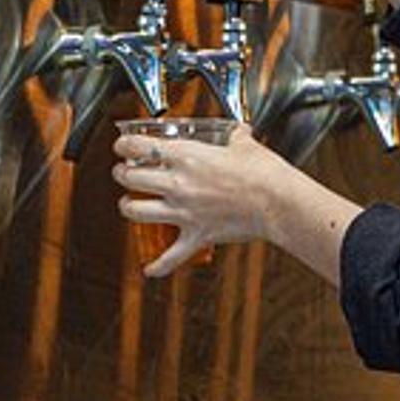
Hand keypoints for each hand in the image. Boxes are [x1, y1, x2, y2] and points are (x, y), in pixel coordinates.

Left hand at [114, 124, 287, 276]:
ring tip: (128, 204)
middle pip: (130, 178)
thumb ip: (236, 136)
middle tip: (124, 172)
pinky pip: (169, 257)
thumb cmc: (263, 172)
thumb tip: (238, 132)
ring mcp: (183, 211)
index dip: (123, 145)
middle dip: (122, 174)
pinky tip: (149, 268)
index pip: (139, 147)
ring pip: (136, 212)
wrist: (277, 201)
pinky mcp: (196, 235)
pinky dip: (157, 265)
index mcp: (187, 156)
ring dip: (127, 207)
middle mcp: (178, 183)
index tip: (122, 146)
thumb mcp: (245, 143)